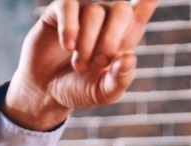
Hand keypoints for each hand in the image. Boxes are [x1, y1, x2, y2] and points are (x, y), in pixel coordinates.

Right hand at [4, 0, 157, 129]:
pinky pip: (69, 5)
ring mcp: (84, 11)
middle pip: (121, 9)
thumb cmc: (80, 88)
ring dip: (86, 44)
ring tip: (79, 64)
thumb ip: (120, 79)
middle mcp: (108, 18)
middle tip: (100, 62)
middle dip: (111, 39)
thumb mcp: (103, 93)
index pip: (143, 8)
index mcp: (126, 35)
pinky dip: (69, 28)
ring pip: (94, 12)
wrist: (47, 90)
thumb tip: (130, 58)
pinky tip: (68, 46)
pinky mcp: (60, 10)